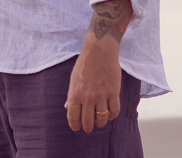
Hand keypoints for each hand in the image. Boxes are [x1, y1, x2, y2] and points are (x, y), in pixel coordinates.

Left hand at [66, 0, 131, 131]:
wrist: (98, 51)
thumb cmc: (84, 65)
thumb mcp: (73, 80)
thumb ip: (70, 95)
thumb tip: (67, 107)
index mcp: (75, 94)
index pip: (73, 116)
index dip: (75, 125)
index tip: (76, 128)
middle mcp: (87, 97)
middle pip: (88, 120)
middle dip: (88, 127)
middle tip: (89, 128)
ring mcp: (101, 95)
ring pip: (102, 118)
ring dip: (101, 123)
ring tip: (100, 123)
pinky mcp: (113, 92)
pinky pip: (114, 110)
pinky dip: (112, 115)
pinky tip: (110, 115)